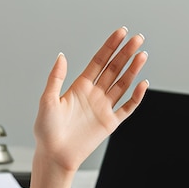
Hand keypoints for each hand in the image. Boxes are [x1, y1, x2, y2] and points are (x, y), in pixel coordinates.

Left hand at [33, 26, 147, 173]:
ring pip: (123, 84)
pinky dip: (136, 97)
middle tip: (137, 38)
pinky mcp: (110, 123)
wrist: (54, 155)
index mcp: (80, 86)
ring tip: (142, 55)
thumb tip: (61, 56)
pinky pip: (127, 108)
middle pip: (114, 69)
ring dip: (133, 69)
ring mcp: (103, 108)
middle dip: (126, 53)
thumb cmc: (46, 130)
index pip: (99, 61)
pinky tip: (142, 84)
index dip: (110, 46)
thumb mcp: (47, 100)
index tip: (121, 32)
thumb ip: (56, 78)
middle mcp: (94, 94)